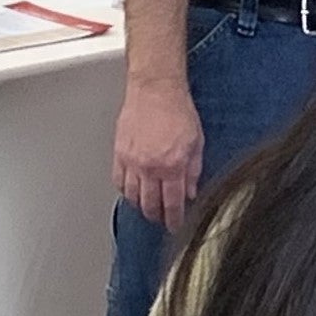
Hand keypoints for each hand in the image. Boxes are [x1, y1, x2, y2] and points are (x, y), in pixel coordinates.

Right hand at [113, 78, 205, 228]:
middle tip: (161, 220)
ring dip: (141, 206)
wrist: (155, 89)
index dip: (174, 220)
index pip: (172, 204)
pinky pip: (119, 181)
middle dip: (157, 217)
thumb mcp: (196, 142)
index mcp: (172, 165)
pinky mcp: (119, 153)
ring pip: (132, 197)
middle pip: (150, 205)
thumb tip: (190, 192)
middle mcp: (150, 167)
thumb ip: (193, 171)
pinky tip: (132, 192)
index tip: (175, 226)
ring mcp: (132, 161)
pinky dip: (125, 191)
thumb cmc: (177, 109)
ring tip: (148, 208)